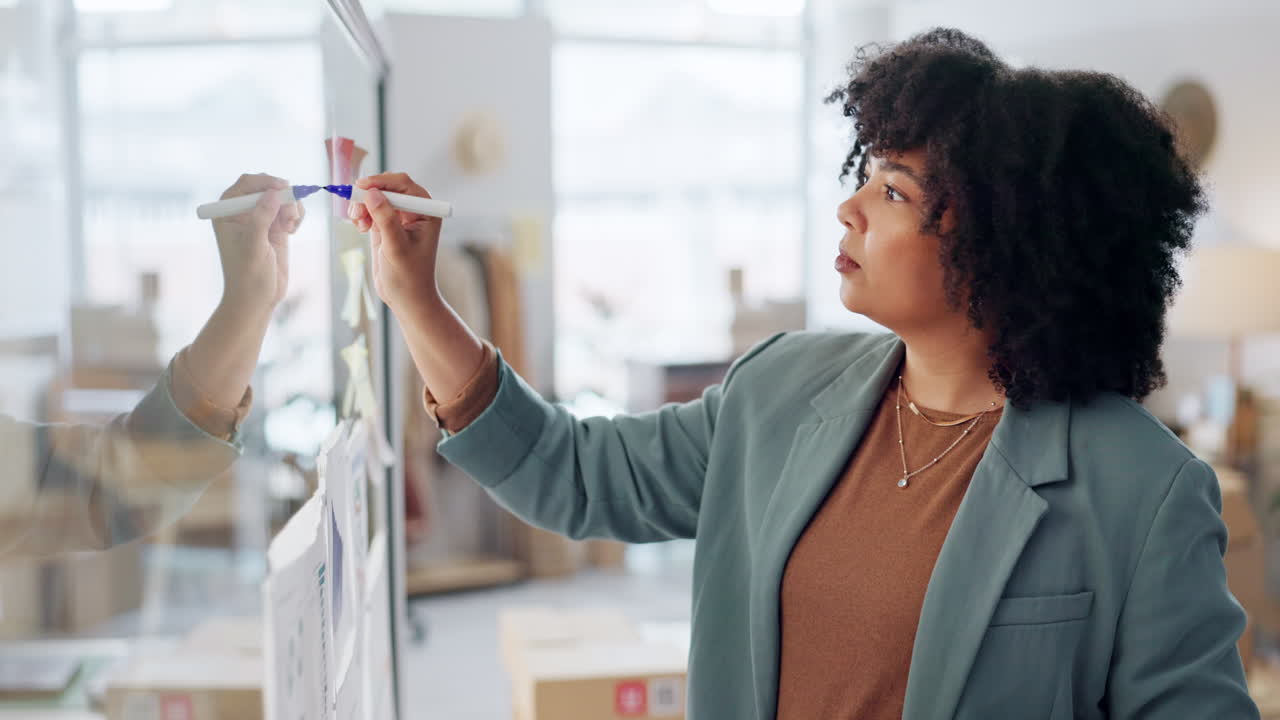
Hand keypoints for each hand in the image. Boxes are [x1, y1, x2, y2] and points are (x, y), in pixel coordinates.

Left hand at [210, 173, 303, 313]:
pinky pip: (290, 210)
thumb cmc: (248, 276)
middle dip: (282, 195)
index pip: (246, 184)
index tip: (283, 187)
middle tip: (291, 213)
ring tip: (291, 226)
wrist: (258, 298)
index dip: (265, 182)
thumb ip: (261, 218)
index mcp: (227, 213)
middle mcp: (243, 212)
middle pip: (266, 187)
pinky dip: (296, 215)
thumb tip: (274, 192)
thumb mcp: (253, 246)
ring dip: (292, 206)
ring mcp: (261, 219)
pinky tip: (293, 230)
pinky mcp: (276, 228)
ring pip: (282, 198)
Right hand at [349, 173, 443, 314]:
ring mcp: (399, 218)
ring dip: (362, 205)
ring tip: (358, 222)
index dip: (382, 181)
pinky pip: (370, 210)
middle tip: (355, 207)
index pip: (404, 186)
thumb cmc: (409, 276)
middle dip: (369, 194)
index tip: (362, 186)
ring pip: (376, 198)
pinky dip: (361, 213)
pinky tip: (360, 226)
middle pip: (388, 188)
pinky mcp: (385, 226)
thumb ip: (385, 219)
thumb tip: (372, 193)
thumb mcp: (396, 247)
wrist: (406, 298)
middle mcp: (415, 211)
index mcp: (427, 213)